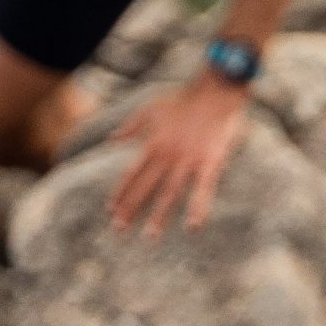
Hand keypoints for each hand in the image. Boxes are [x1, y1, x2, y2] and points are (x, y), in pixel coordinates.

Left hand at [108, 72, 249, 236]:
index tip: (111, 209)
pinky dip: (198, 207)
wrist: (215, 90)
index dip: (121, 192)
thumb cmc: (183, 97)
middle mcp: (168, 155)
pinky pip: (203, 189)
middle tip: (119, 229)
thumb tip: (112, 138)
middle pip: (146, 187)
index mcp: (153, 143)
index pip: (132, 173)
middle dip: (132, 208)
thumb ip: (131, 125)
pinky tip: (193, 225)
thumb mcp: (151, 108)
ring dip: (159, 215)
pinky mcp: (210, 162)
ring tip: (150, 236)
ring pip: (170, 192)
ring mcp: (189, 160)